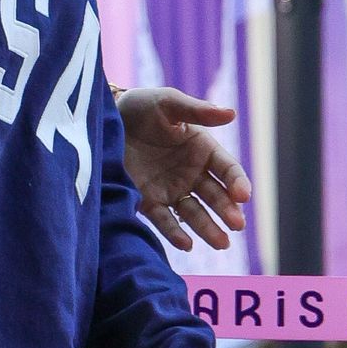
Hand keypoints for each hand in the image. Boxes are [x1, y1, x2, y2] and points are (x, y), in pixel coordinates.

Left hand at [117, 87, 250, 250]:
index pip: (227, 169)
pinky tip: (186, 244)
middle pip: (215, 195)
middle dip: (227, 210)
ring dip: (209, 228)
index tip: (242, 195)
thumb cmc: (141, 107)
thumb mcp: (168, 103)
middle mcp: (191, 173)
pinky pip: (164, 220)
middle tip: (237, 225)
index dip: (237, 182)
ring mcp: (171, 189)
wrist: (103, 119)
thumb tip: (231, 113)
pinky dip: (175, 233)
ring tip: (221, 243)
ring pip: (195, 213)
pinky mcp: (148, 201)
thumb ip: (196, 111)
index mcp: (202, 149)